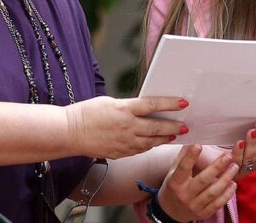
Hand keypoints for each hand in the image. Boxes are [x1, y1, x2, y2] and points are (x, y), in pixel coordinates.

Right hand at [66, 96, 187, 158]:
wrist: (70, 132)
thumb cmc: (87, 113)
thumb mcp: (110, 102)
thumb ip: (128, 107)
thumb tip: (143, 109)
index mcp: (124, 109)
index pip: (153, 105)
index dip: (170, 104)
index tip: (183, 102)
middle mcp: (127, 126)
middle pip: (156, 127)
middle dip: (173, 127)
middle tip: (185, 126)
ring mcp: (124, 142)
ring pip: (151, 142)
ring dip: (164, 139)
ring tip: (174, 136)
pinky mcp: (120, 153)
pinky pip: (139, 150)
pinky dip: (149, 146)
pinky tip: (154, 143)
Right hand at [157, 145, 238, 221]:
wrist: (170, 211)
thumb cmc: (173, 186)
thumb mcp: (173, 171)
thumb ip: (183, 156)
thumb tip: (192, 136)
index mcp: (175, 182)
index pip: (183, 168)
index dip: (190, 157)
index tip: (199, 144)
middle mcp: (184, 195)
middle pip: (203, 180)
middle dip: (217, 167)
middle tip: (228, 155)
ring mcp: (194, 205)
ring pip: (213, 192)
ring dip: (226, 178)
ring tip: (234, 166)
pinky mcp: (203, 213)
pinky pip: (218, 204)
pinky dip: (227, 194)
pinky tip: (233, 183)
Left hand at [195, 120, 255, 179]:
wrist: (196, 150)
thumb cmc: (218, 137)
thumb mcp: (234, 127)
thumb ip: (245, 121)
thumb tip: (254, 104)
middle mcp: (251, 162)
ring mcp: (240, 169)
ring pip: (251, 158)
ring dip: (252, 144)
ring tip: (251, 131)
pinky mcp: (226, 171)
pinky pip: (235, 162)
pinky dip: (238, 152)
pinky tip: (238, 142)